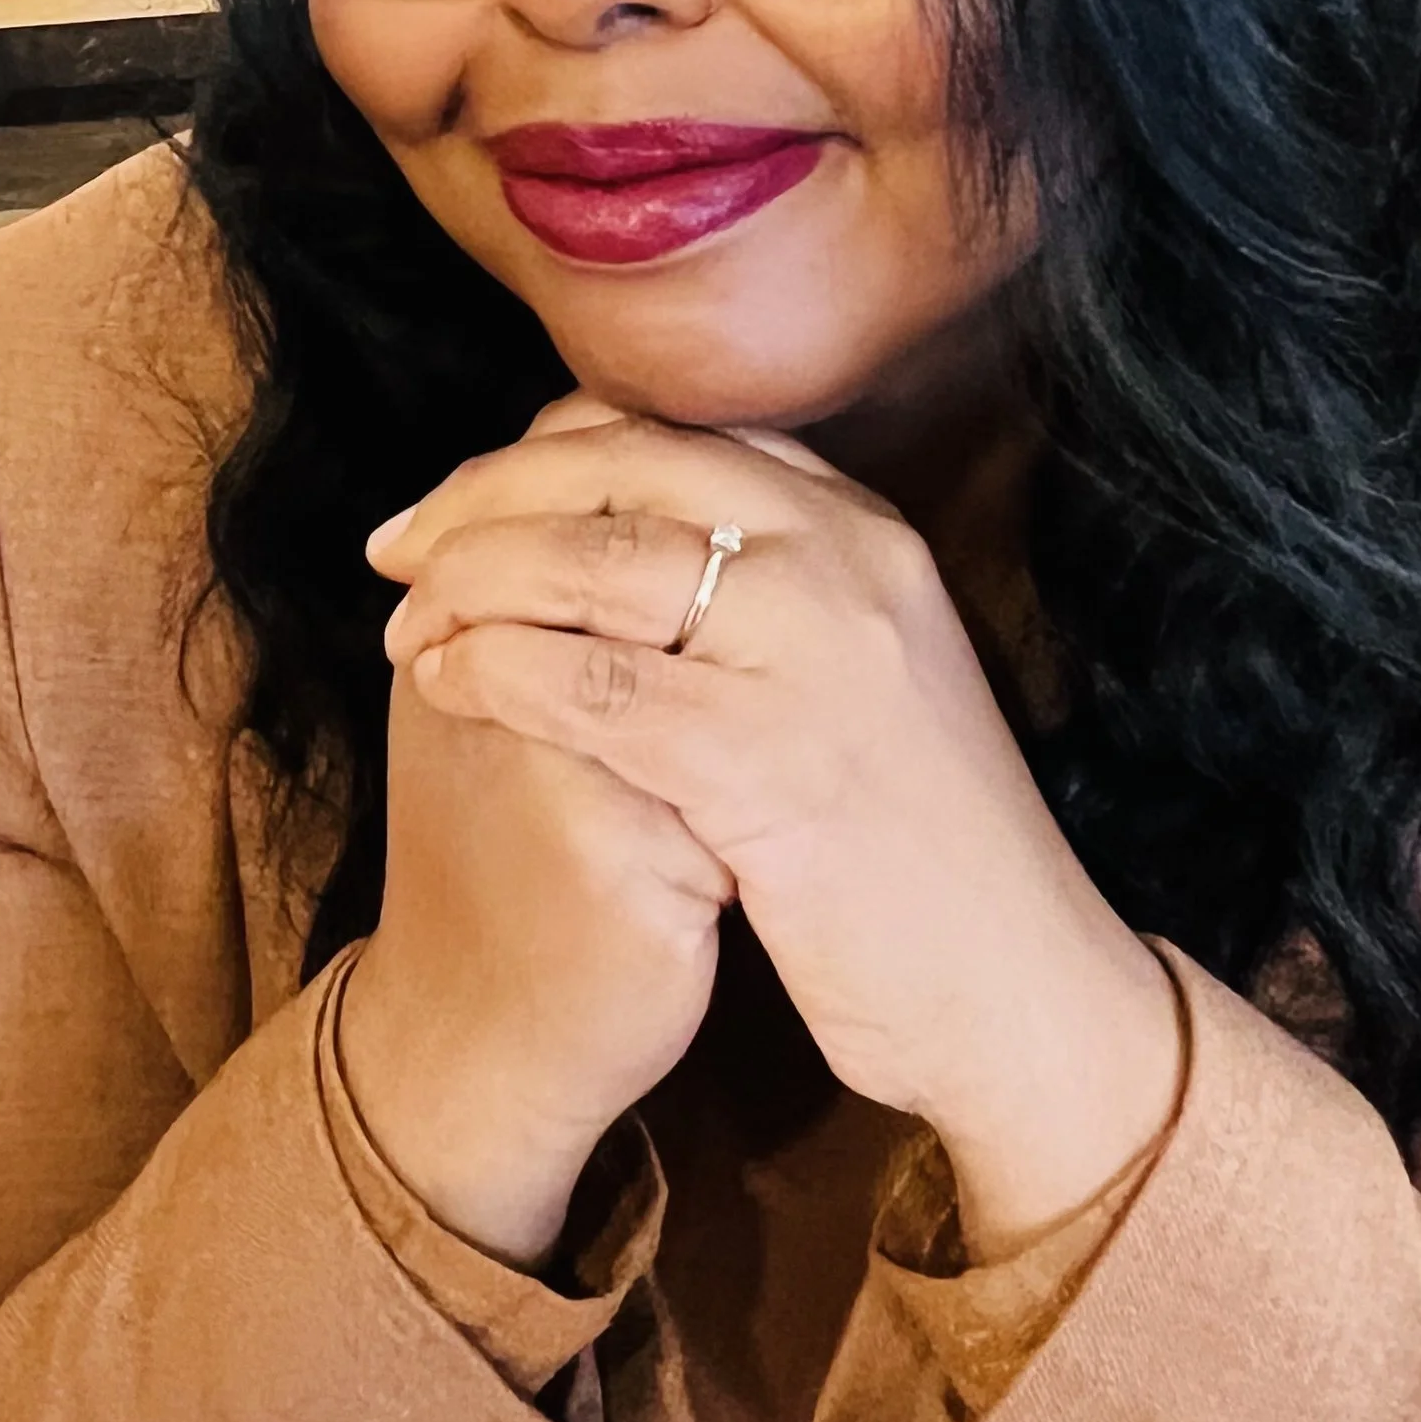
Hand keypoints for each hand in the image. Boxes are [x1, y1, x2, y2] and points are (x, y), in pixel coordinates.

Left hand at [373, 402, 1182, 1253]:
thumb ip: (776, 592)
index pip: (674, 431)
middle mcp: (847, 557)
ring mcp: (813, 648)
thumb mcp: (868, 675)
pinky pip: (589, 680)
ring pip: (593, 558)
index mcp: (868, 529)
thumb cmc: (924, 850)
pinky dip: (494, 668)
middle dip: (482, 497)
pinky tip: (443, 685)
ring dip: (469, 581)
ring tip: (403, 624)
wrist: (1026, 990)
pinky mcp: (768, 752)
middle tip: (394, 549)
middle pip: (620, 465)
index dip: (544, 450)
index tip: (461, 497)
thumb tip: (629, 535)